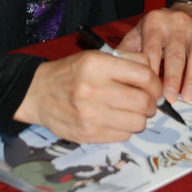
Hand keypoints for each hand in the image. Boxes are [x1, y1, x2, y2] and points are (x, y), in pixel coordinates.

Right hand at [13, 50, 159, 143]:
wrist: (36, 93)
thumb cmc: (70, 73)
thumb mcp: (95, 56)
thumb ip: (126, 60)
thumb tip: (154, 76)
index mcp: (97, 64)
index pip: (144, 75)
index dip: (155, 83)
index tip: (153, 87)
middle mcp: (94, 89)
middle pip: (143, 102)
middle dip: (150, 103)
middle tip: (144, 101)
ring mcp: (90, 115)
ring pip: (138, 122)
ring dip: (139, 118)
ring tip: (129, 111)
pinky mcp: (88, 134)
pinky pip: (123, 136)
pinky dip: (124, 129)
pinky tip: (115, 120)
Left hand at [117, 5, 191, 105]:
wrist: (190, 12)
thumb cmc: (159, 30)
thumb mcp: (140, 33)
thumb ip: (128, 51)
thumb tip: (114, 71)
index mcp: (155, 22)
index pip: (153, 48)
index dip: (151, 69)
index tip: (148, 89)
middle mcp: (177, 23)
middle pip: (175, 54)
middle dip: (172, 78)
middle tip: (168, 98)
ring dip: (191, 79)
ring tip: (187, 98)